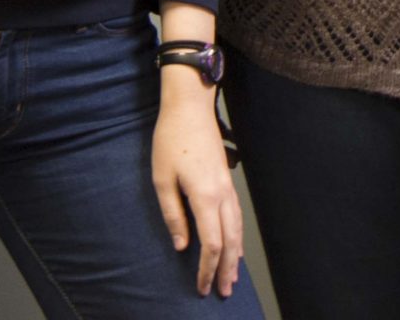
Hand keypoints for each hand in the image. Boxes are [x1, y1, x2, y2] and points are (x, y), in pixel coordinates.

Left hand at [152, 70, 243, 297]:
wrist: (190, 107)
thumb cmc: (171, 140)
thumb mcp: (162, 178)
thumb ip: (173, 214)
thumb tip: (182, 245)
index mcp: (205, 196)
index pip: (211, 243)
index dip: (208, 268)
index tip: (202, 286)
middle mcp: (222, 194)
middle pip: (230, 241)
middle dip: (226, 269)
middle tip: (223, 292)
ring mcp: (228, 187)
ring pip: (237, 229)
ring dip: (235, 256)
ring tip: (232, 277)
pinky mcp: (227, 181)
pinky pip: (237, 216)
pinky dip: (237, 237)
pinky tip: (235, 244)